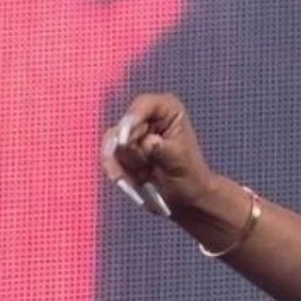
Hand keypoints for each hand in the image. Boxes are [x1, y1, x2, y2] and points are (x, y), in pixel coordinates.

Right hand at [102, 93, 217, 220]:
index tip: (124, 140)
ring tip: (141, 178)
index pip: (143, 104)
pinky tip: (132, 183)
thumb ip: (160, 149)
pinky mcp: (123, 151)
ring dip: (123, 165)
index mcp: (168, 110)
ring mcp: (133, 134)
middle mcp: (148, 117)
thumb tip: (146, 142)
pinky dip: (118, 172)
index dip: (131, 119)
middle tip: (144, 168)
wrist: (185, 197)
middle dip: (129, 152)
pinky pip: (109, 158)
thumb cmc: (190, 175)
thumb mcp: (179, 160)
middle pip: (123, 128)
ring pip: (112, 144)